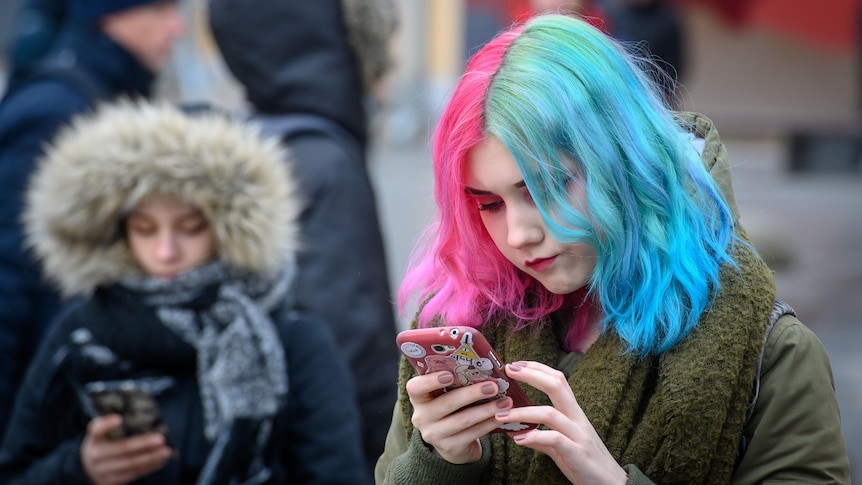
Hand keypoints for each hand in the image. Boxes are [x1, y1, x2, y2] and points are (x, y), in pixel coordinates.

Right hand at [80, 414, 171, 484]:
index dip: (107, 424)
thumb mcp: (103, 433)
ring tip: (166, 451)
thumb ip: (117, 425)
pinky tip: (160, 460)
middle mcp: (95, 455)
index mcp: (94, 438)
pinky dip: (149, 466)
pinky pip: (133, 474)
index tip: (119, 419)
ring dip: (151, 457)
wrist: (88, 469)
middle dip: (143, 444)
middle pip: (121, 448)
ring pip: (130, 463)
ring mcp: (102, 470)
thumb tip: (145, 415)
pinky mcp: (110, 481)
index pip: (97, 429)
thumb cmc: (104, 444)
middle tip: (160, 439)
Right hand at [405, 371, 512, 463]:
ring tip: (505, 401)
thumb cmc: (450, 409)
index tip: (450, 374)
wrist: (451, 443)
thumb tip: (480, 364)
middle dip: (473, 393)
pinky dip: (489, 423)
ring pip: (463, 419)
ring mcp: (434, 435)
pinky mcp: (450, 448)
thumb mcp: (444, 395)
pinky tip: (501, 416)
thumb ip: (453, 381)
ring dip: (487, 409)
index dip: (431, 381)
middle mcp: (422, 417)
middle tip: (493, 386)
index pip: (415, 387)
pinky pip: (473, 433)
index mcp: (419, 398)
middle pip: (447, 403)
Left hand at [496, 361, 626, 484]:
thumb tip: (516, 432)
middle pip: (557, 386)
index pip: (558, 380)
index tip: (516, 364)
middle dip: (532, 375)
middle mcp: (577, 419)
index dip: (537, 368)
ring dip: (522, 412)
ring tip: (501, 415)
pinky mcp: (577, 454)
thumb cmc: (586, 463)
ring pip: (550, 414)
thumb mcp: (561, 447)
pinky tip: (518, 439)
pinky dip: (535, 437)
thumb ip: (541, 437)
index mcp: (574, 413)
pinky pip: (555, 440)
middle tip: (509, 370)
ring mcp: (578, 435)